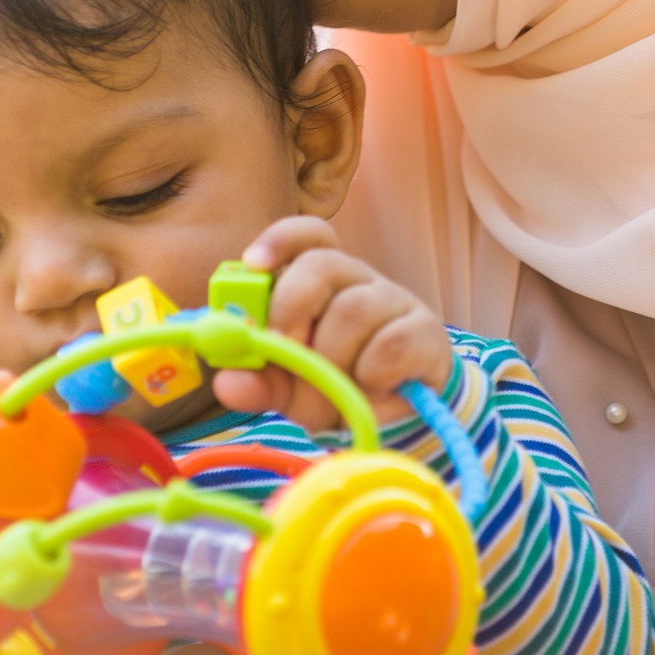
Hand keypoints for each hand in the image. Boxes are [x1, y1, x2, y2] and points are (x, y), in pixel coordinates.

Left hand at [213, 217, 456, 430]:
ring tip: (332, 390)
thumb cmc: (336, 387)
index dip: (280, 240)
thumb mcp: (290, 388)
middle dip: (292, 308)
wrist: (397, 418)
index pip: (308, 235)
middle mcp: (358, 279)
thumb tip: (227, 381)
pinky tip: (371, 388)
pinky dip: (370, 375)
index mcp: (322, 280)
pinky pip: (391, 344)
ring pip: (353, 309)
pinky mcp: (426, 332)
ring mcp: (395, 301)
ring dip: (331, 359)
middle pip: (322, 264)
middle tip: (284, 348)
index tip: (253, 264)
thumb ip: (259, 382)